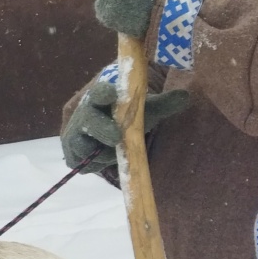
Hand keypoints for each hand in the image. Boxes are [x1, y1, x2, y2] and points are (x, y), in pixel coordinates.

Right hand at [62, 80, 190, 172]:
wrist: (104, 127)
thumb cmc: (127, 116)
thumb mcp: (146, 110)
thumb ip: (163, 104)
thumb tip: (186, 96)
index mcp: (100, 98)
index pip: (98, 93)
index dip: (103, 94)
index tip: (112, 94)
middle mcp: (82, 114)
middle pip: (87, 121)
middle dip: (101, 130)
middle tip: (116, 138)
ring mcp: (74, 134)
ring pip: (83, 147)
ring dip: (101, 154)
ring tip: (115, 154)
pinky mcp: (72, 153)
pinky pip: (81, 163)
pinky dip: (95, 165)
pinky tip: (104, 161)